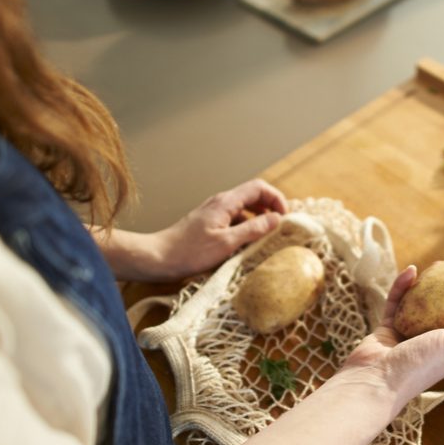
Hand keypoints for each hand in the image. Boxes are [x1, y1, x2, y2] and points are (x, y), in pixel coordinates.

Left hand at [150, 179, 287, 277]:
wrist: (158, 257)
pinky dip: (245, 226)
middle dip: (270, 207)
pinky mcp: (208, 223)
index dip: (276, 198)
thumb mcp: (227, 243)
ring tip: (266, 236)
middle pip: (253, 195)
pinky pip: (233, 219)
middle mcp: (220, 202)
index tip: (284, 217)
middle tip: (279, 226)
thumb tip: (276, 219)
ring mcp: (213, 212)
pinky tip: (245, 244)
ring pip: (244, 208)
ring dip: (258, 218)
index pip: (259, 187)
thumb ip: (253, 229)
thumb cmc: (190, 252)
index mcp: (226, 202)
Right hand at [338, 266, 443, 414]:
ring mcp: (409, 336)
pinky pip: (397, 303)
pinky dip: (402, 287)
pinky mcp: (388, 329)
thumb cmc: (419, 365)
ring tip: (437, 264)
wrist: (375, 379)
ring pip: (420, 306)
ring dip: (428, 286)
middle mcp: (432, 344)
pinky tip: (410, 269)